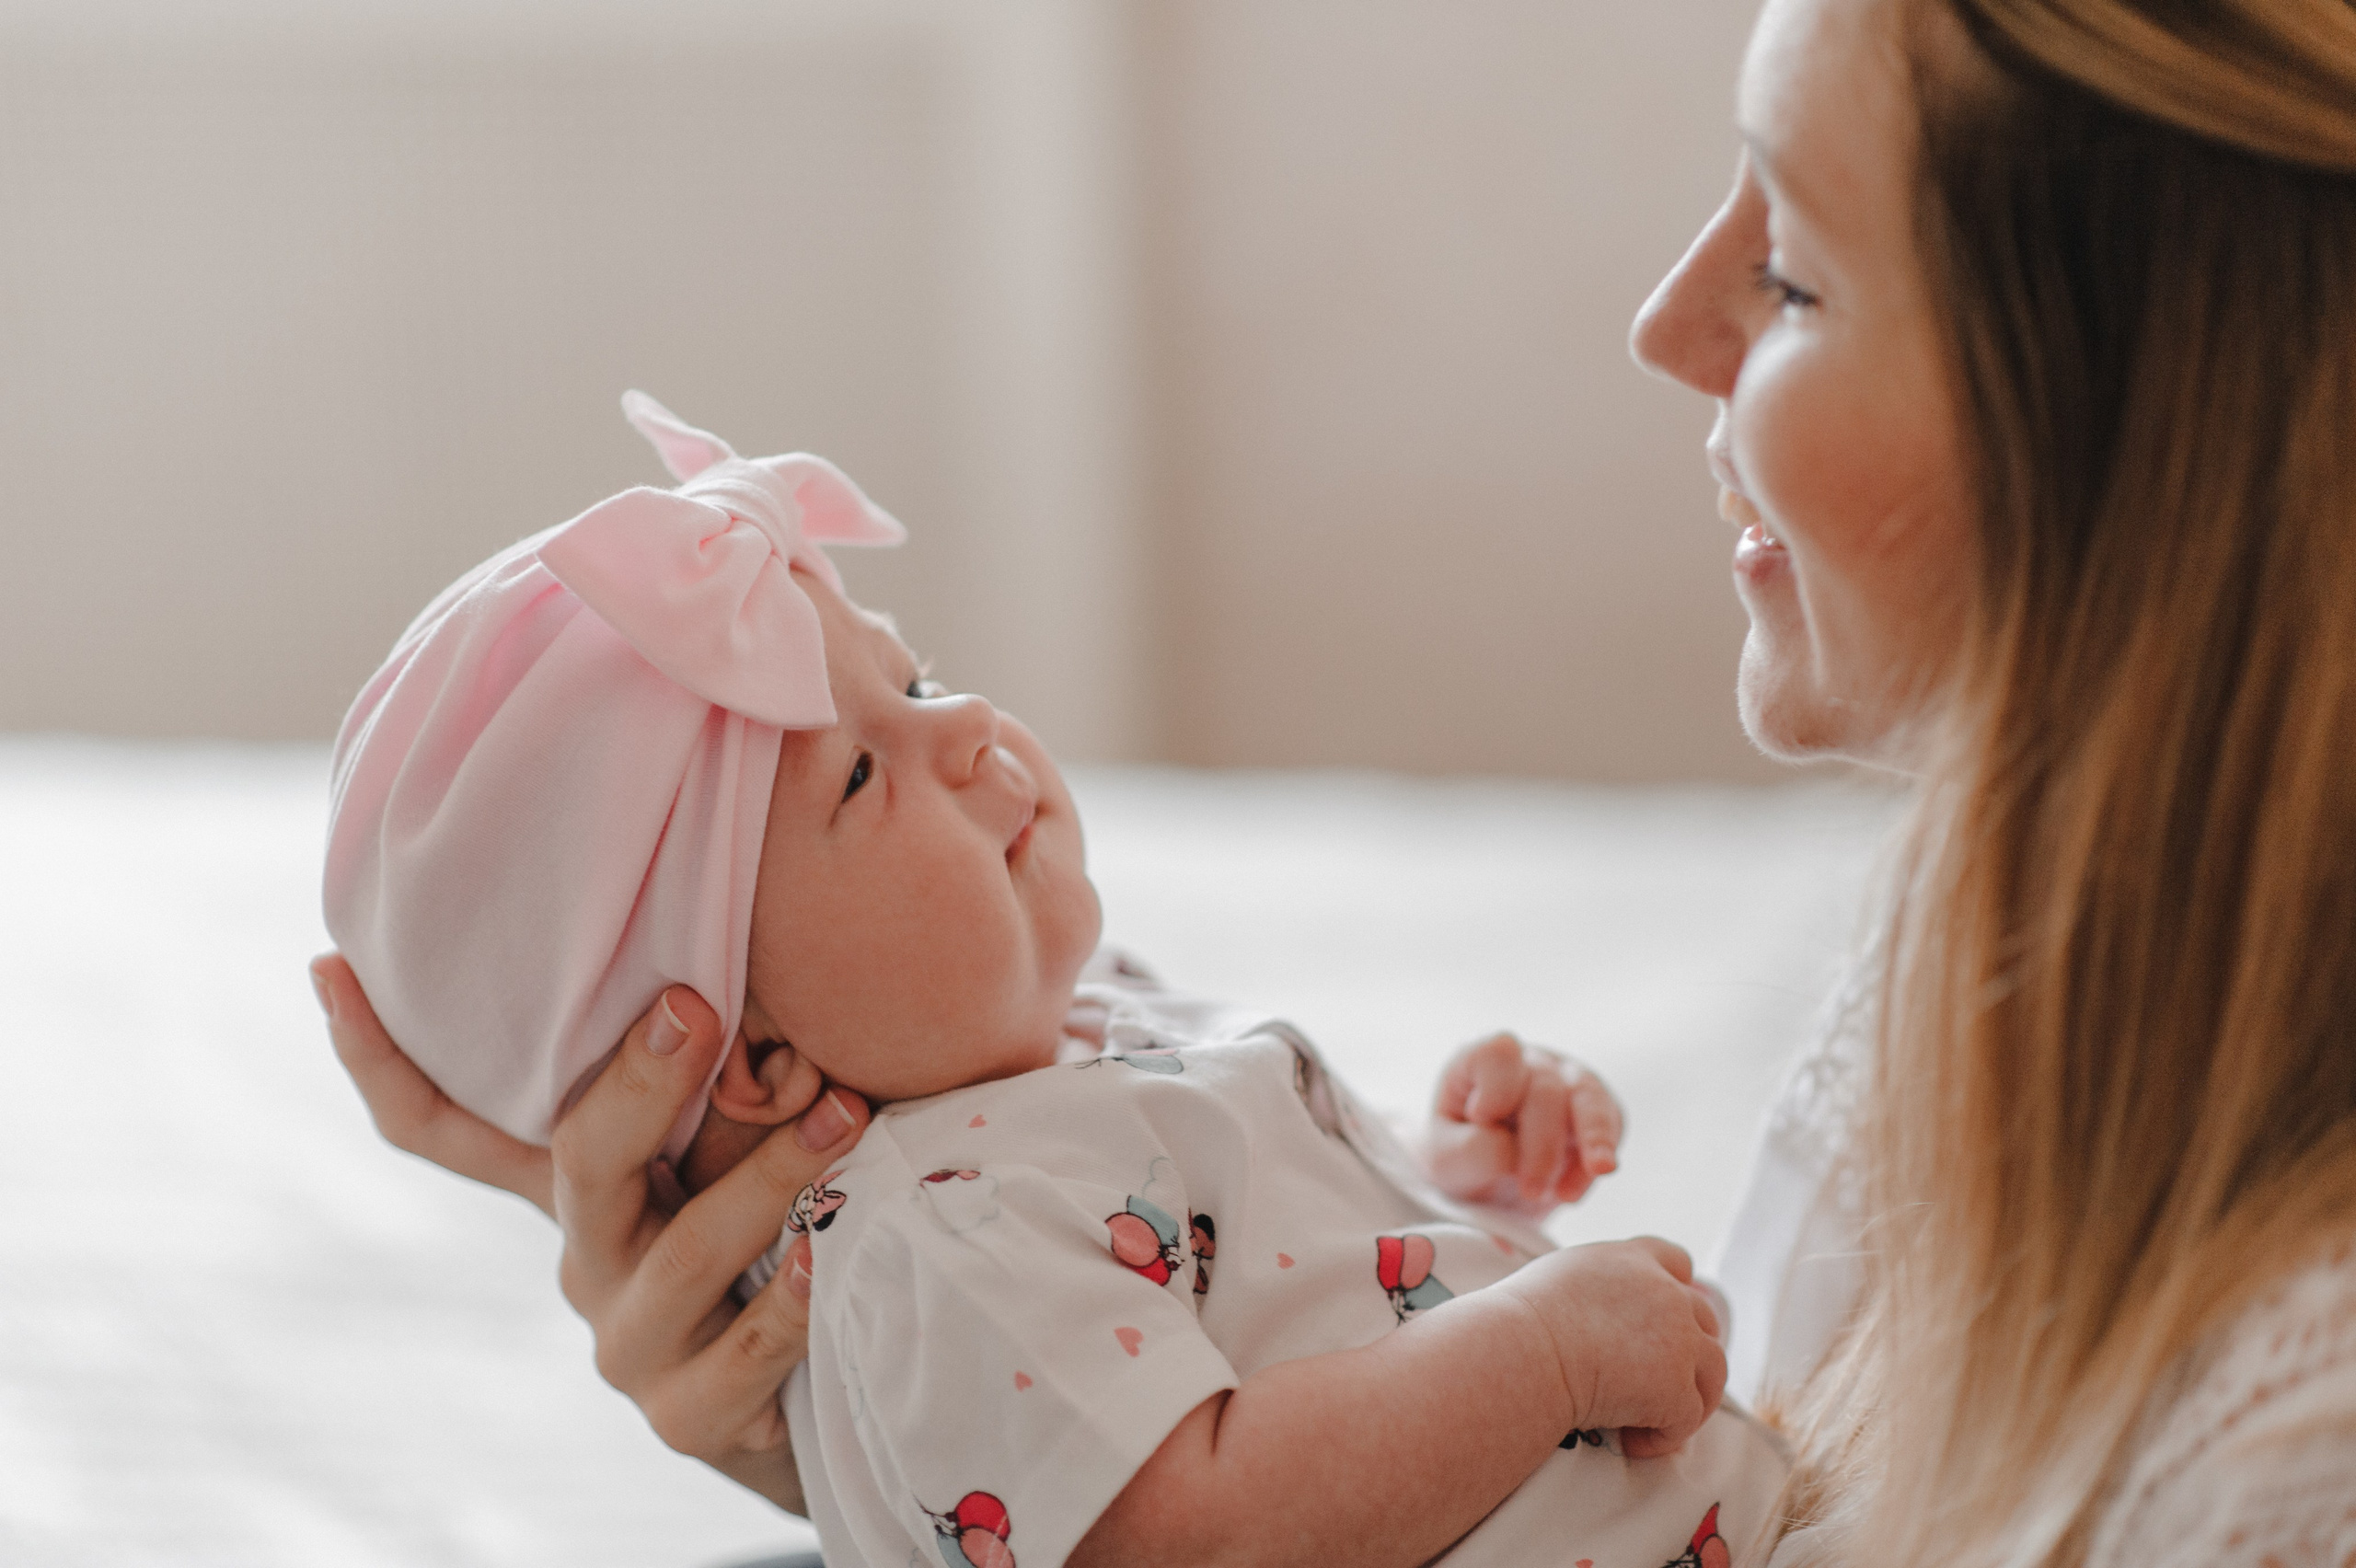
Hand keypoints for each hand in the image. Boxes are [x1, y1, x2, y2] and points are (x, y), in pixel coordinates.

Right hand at [311, 953, 869, 1511]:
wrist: (816, 1388)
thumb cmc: (772, 1233)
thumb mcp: (722, 1149)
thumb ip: (711, 1079)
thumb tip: (721, 960)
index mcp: (570, 1188)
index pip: (444, 1128)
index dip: (378, 1058)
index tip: (331, 967)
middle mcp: (585, 1260)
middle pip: (578, 1162)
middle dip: (635, 1083)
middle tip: (696, 1007)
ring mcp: (631, 1344)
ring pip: (688, 1248)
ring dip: (770, 1174)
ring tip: (842, 1111)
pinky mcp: (692, 1414)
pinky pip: (748, 1346)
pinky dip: (790, 1293)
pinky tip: (823, 1246)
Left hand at [1424, 1031, 1623, 1210]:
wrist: (1488, 1187)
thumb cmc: (1461, 1160)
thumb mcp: (1445, 1161)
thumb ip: (1470, 1150)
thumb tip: (1511, 1151)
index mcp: (1478, 1063)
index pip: (1498, 1053)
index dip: (1496, 1085)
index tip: (1481, 1118)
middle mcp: (1526, 1063)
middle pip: (1545, 1088)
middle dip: (1541, 1144)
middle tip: (1530, 1190)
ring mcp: (1564, 1080)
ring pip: (1588, 1096)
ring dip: (1593, 1137)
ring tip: (1600, 1170)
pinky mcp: (1594, 1107)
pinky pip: (1610, 1123)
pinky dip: (1594, 1160)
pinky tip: (1572, 1193)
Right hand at [1498, 1236, 1724, 1458]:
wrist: (1524, 1352)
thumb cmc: (1518, 1321)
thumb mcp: (1558, 1277)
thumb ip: (1592, 1287)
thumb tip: (1587, 1318)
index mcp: (1632, 1260)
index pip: (1676, 1261)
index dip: (1678, 1288)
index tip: (1667, 1316)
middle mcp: (1666, 1293)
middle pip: (1704, 1319)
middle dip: (1689, 1352)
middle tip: (1656, 1383)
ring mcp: (1679, 1340)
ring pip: (1713, 1371)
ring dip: (1689, 1398)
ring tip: (1648, 1420)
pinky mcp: (1677, 1388)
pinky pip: (1687, 1420)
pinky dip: (1662, 1437)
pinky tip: (1629, 1443)